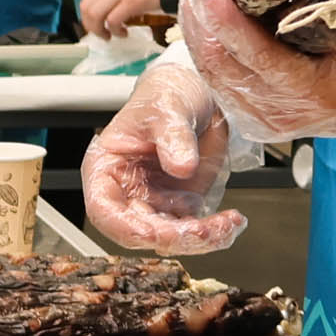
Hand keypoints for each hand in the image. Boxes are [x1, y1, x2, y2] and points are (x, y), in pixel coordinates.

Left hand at [78, 0, 165, 40]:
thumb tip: (104, 12)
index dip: (86, 16)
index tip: (93, 25)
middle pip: (87, 7)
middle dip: (91, 26)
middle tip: (101, 34)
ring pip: (96, 15)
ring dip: (100, 30)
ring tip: (111, 35)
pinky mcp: (132, 0)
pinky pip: (113, 20)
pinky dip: (115, 31)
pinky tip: (123, 33)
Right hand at [79, 56, 247, 252]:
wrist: (197, 95)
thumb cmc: (166, 96)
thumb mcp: (167, 109)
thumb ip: (173, 137)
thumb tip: (182, 166)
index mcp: (107, 169)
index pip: (103, 209)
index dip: (124, 227)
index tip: (150, 232)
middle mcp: (127, 192)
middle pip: (139, 230)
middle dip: (171, 237)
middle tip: (201, 232)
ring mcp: (155, 202)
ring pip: (170, 237)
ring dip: (199, 239)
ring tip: (226, 225)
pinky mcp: (182, 207)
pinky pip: (195, 231)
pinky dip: (216, 233)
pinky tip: (232, 222)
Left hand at [177, 0, 335, 144]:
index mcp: (316, 91)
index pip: (255, 54)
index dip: (223, 14)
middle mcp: (284, 112)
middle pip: (219, 62)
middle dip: (202, 9)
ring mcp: (266, 119)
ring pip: (211, 70)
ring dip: (201, 22)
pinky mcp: (255, 115)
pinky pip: (219, 77)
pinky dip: (211, 41)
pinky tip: (214, 12)